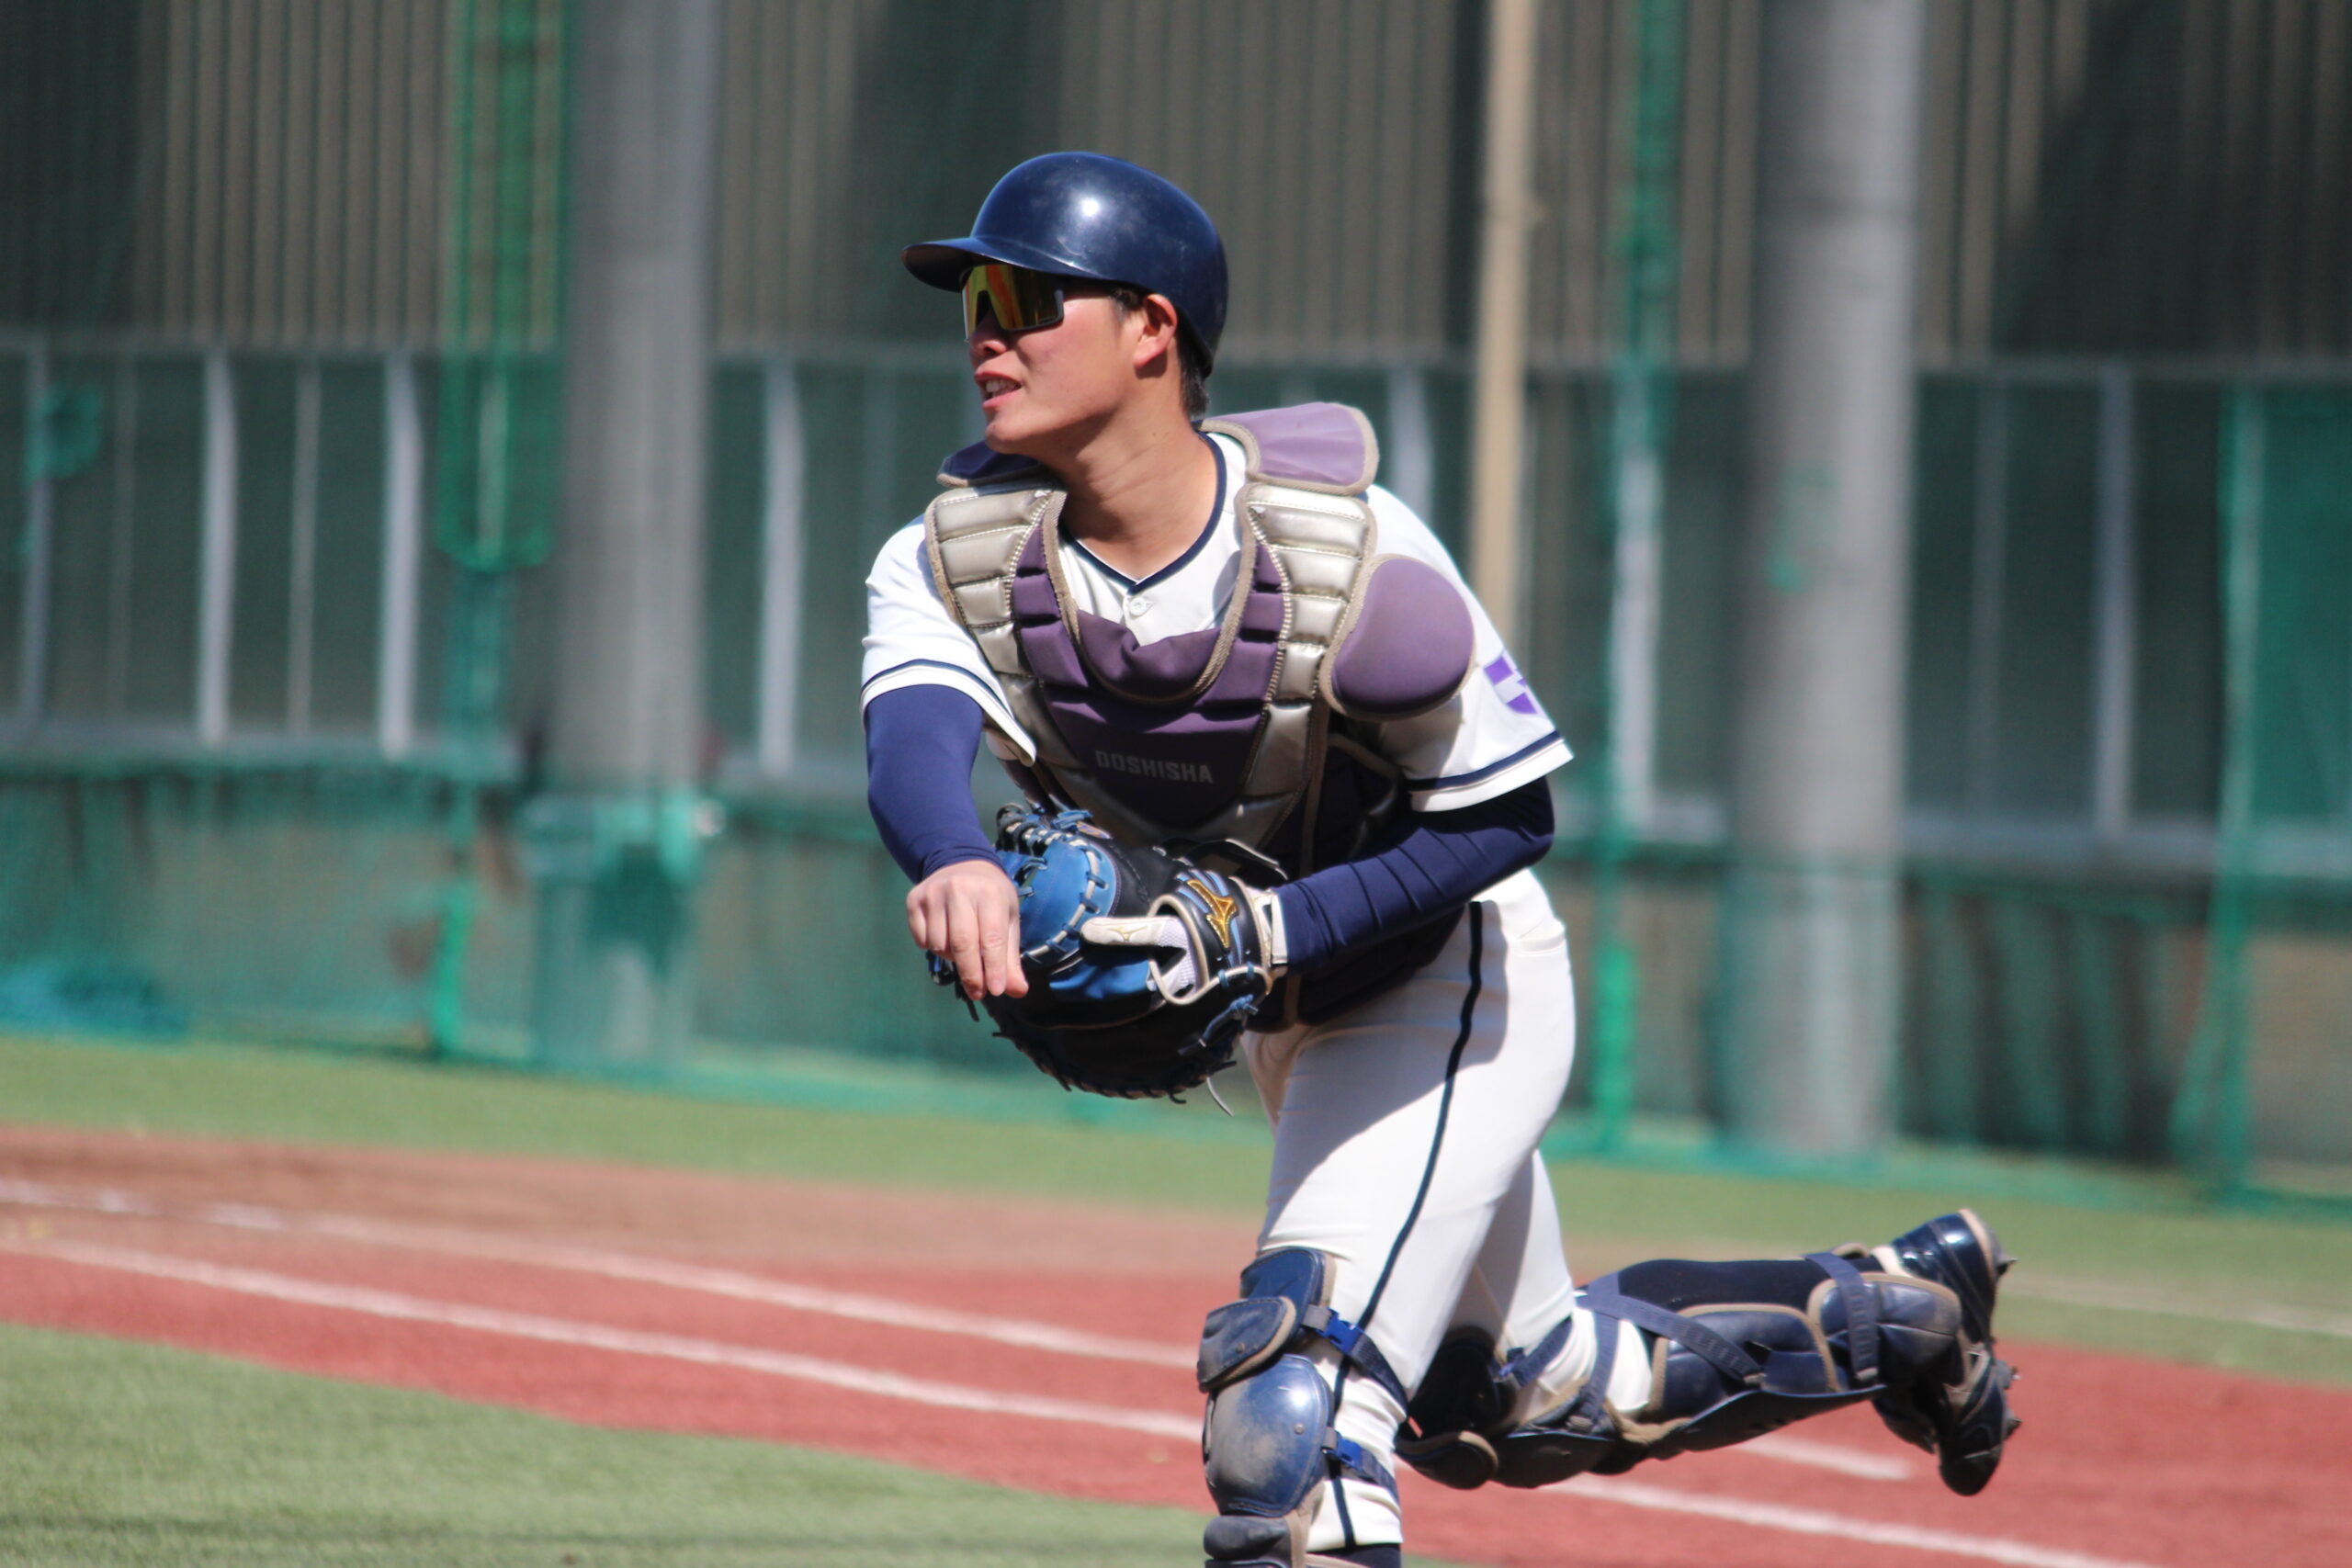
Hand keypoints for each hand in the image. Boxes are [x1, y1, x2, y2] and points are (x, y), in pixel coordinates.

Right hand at [907, 858, 1028, 1000]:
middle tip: (978, 992)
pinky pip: (921, 940)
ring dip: (952, 959)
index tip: (996, 990)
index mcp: (990, 893)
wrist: (962, 864)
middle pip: (963, 944)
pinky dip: (933, 948)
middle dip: (971, 974)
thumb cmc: (991, 897)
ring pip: (939, 945)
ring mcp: (933, 893)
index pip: (991, 938)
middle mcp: (959, 889)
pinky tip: (944, 936)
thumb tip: (1017, 991)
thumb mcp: (1007, 920)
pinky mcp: (913, 900)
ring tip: (963, 949)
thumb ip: (1010, 957)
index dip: (993, 968)